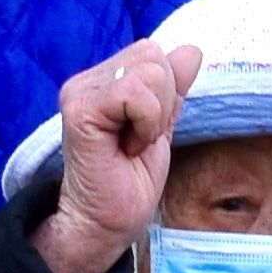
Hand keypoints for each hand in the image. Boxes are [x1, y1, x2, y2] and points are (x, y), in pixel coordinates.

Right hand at [30, 37, 202, 272]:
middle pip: (154, 56)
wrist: (106, 223)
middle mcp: (87, 80)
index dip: (166, 94)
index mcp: (104, 80)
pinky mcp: (79, 109)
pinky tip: (126, 148)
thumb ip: (173, 88)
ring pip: (150, 71)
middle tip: (138, 141)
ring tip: (131, 145)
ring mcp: (80, 92)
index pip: (154, 53)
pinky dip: (145, 123)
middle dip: (163, 104)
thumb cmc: (129, 182)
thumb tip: (192, 50)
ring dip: (154, 117)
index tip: (145, 133)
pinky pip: (135, 92)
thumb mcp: (162, 126)